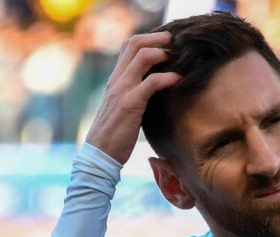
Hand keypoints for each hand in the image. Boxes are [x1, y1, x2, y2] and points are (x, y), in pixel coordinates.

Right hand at [85, 32, 179, 164]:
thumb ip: (135, 94)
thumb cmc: (114, 136)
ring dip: (163, 52)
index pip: (128, 46)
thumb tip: (155, 89)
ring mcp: (122, 90)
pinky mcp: (130, 104)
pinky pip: (151, 82)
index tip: (167, 44)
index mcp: (115, 80)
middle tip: (176, 41)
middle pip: (134, 43)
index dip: (149, 39)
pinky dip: (168, 77)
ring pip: (142, 56)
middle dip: (158, 38)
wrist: (99, 155)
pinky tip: (179, 79)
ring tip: (179, 56)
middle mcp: (117, 80)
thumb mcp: (124, 109)